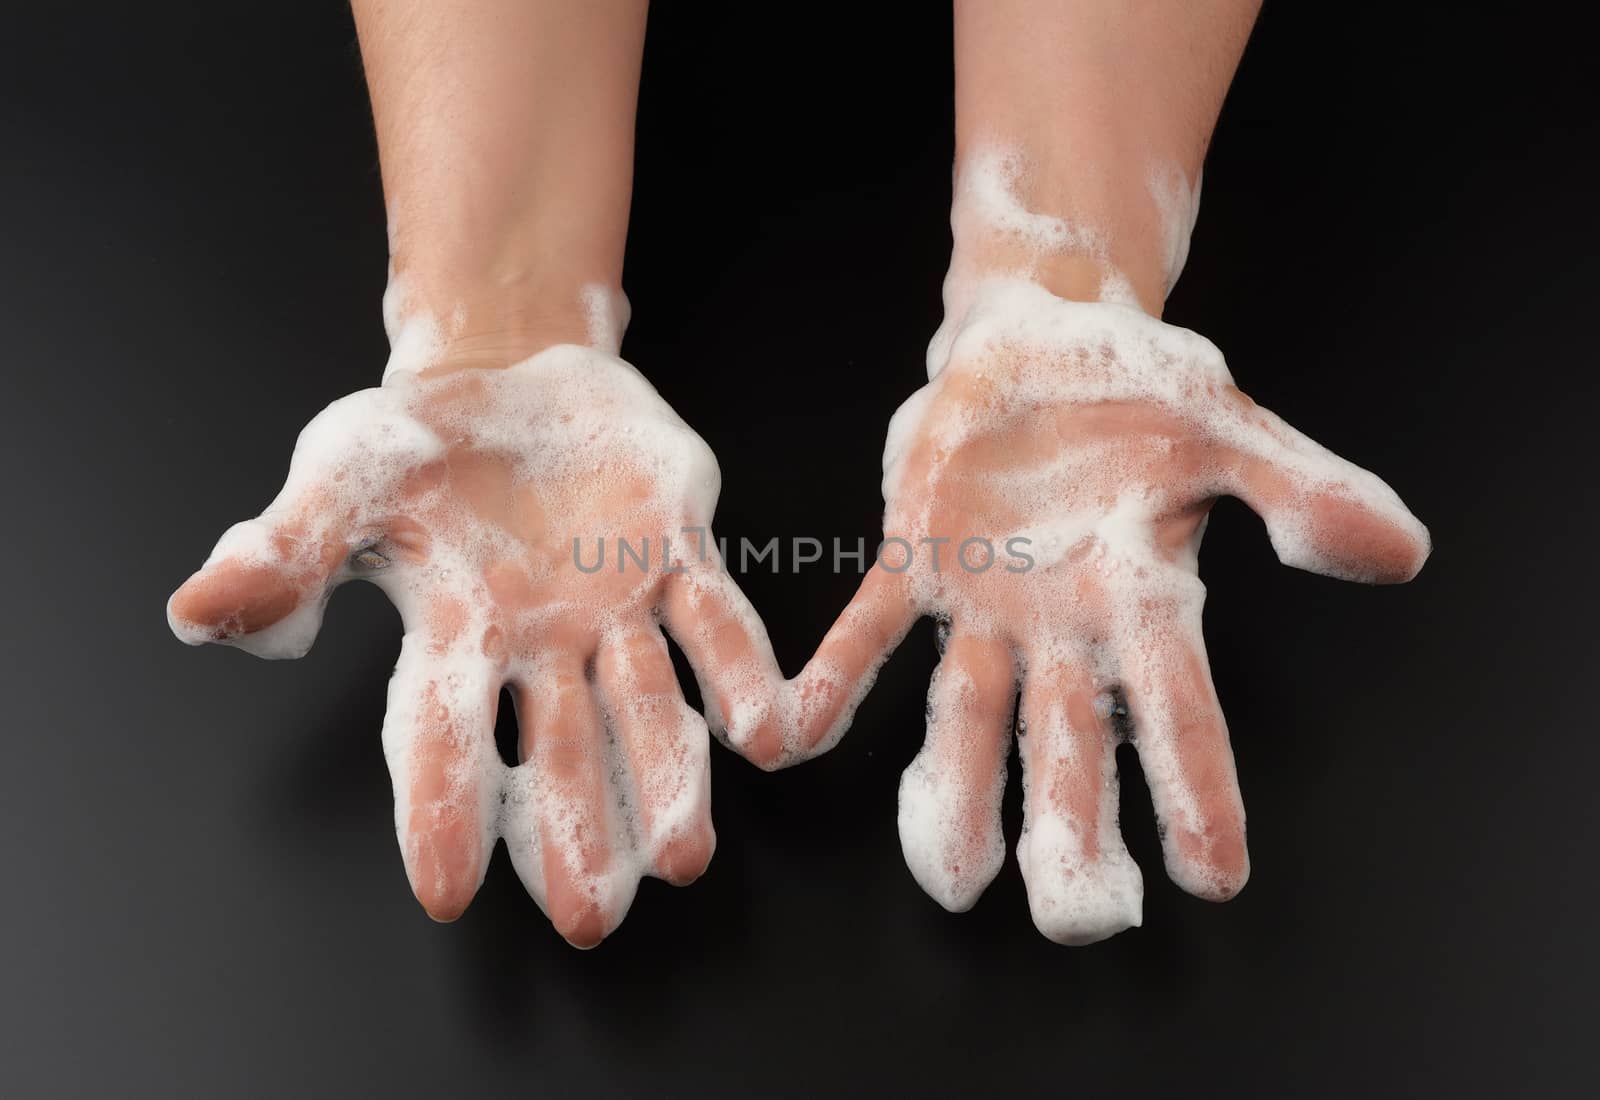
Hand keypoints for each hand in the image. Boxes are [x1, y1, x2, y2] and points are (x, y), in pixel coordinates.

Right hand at [168, 346, 740, 944]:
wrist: (508, 373)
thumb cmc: (418, 441)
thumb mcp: (342, 474)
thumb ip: (287, 546)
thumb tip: (198, 613)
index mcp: (455, 632)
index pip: (440, 736)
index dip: (440, 810)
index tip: (447, 891)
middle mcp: (542, 643)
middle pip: (557, 750)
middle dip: (572, 830)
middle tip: (589, 917)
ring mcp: (617, 606)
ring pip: (648, 706)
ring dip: (668, 779)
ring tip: (685, 857)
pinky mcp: (679, 553)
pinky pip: (717, 620)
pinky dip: (738, 671)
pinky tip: (766, 732)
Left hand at [817, 277, 1429, 944]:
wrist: (1041, 339)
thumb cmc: (1139, 389)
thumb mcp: (1228, 428)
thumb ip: (1300, 491)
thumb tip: (1401, 551)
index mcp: (1147, 603)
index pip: (1182, 712)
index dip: (1196, 788)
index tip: (1212, 874)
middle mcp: (1064, 629)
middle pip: (1071, 744)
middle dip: (1072, 826)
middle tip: (1074, 915)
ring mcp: (983, 606)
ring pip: (967, 714)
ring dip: (956, 789)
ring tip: (952, 873)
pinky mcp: (912, 564)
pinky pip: (869, 629)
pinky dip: (835, 679)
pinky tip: (791, 737)